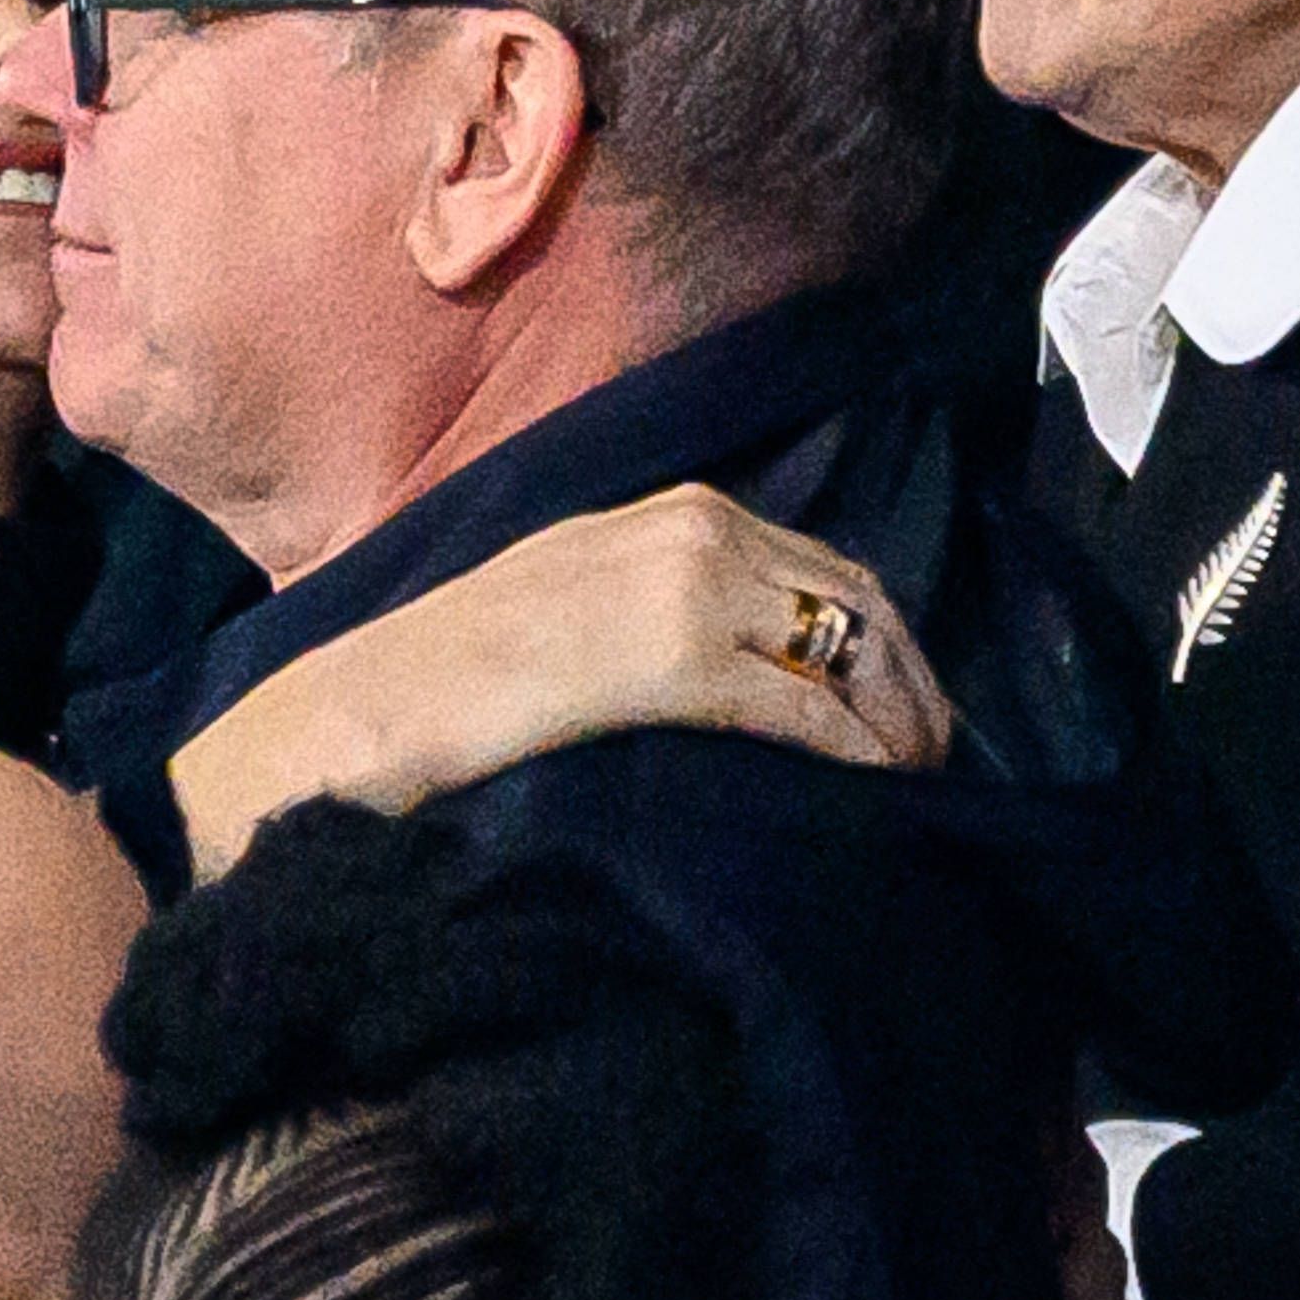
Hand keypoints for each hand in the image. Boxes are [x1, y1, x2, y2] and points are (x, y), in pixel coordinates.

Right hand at [172, 484, 954, 879]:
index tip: (904, 703)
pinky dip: (857, 748)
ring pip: (847, 646)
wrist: (366, 707)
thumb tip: (726, 657)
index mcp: (665, 511)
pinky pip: (806, 705)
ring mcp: (685, 588)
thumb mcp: (562, 599)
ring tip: (914, 777)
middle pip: (854, 597)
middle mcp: (689, 529)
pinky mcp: (676, 660)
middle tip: (932, 751)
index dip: (879, 636)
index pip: (818, 561)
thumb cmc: (445, 674)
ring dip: (899, 715)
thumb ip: (644, 602)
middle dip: (909, 677)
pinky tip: (874, 788)